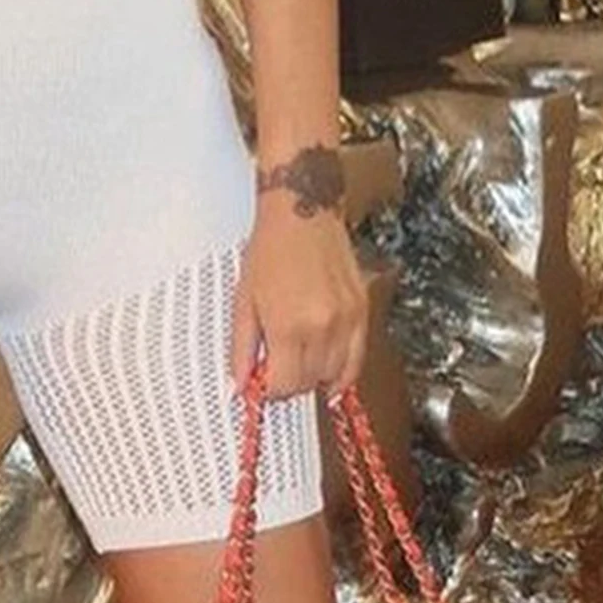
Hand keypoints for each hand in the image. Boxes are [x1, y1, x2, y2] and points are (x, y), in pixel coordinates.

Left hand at [229, 179, 368, 400]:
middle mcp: (323, 328)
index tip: (263, 381)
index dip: (271, 390)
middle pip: (310, 383)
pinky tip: (329, 370)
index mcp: (289, 326)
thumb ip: (242, 348)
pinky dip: (344, 371)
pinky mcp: (363, 312)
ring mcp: (347, 321)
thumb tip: (239, 386)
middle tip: (278, 367)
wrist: (302, 212)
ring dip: (316, 377)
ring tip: (300, 359)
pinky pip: (358, 359)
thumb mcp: (244, 299)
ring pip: (335, 376)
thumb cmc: (269, 250)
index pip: (285, 386)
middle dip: (291, 383)